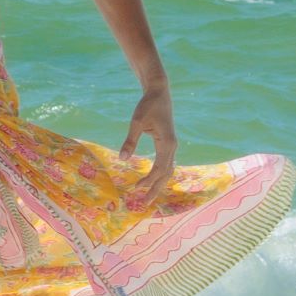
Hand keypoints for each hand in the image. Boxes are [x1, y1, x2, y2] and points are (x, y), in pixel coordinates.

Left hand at [118, 85, 177, 203]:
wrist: (159, 92)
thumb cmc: (147, 105)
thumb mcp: (136, 122)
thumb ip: (130, 141)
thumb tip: (122, 159)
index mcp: (167, 142)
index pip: (160, 168)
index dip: (149, 180)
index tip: (136, 189)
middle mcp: (172, 146)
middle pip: (167, 173)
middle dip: (156, 188)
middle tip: (144, 202)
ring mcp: (172, 145)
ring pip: (168, 169)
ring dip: (158, 182)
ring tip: (146, 194)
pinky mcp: (168, 143)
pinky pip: (166, 162)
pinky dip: (159, 173)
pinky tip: (151, 179)